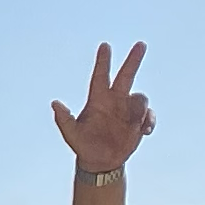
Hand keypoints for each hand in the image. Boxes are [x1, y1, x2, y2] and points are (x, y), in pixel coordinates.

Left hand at [50, 41, 154, 175]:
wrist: (100, 161)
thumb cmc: (83, 145)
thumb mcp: (71, 134)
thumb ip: (64, 119)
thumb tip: (55, 103)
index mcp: (97, 99)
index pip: (100, 76)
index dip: (103, 61)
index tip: (105, 46)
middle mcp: (114, 100)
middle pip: (126, 75)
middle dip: (133, 60)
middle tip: (140, 44)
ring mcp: (128, 110)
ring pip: (140, 98)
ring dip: (141, 108)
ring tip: (137, 123)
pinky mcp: (139, 121)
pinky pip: (149, 115)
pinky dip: (149, 120)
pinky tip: (145, 130)